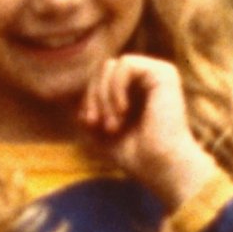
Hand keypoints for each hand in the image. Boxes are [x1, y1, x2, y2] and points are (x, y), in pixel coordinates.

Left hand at [79, 51, 218, 212]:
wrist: (162, 167)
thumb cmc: (137, 156)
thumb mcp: (102, 132)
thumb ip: (89, 114)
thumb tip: (68, 102)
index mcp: (136, 90)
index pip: (99, 78)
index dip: (88, 98)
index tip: (90, 124)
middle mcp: (148, 79)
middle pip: (102, 69)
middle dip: (93, 97)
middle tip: (97, 124)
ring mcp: (157, 74)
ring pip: (110, 66)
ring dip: (104, 96)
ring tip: (112, 123)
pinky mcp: (164, 73)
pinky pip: (125, 64)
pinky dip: (115, 87)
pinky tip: (123, 110)